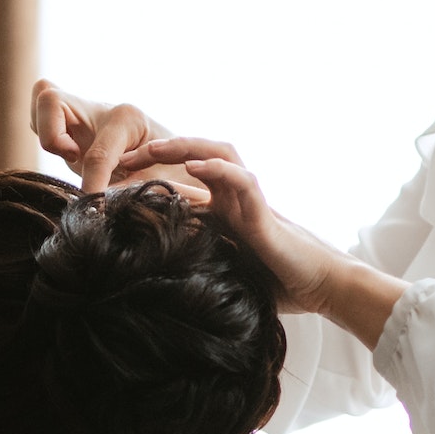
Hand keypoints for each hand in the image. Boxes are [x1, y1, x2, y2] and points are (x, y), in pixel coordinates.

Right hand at [29, 80, 208, 198]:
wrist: (176, 159)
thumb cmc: (174, 169)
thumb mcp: (162, 182)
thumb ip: (135, 192)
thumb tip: (105, 207)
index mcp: (127, 119)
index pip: (97, 153)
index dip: (92, 186)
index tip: (93, 209)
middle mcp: (100, 108)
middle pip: (50, 100)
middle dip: (51, 136)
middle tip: (74, 159)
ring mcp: (83, 111)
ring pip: (41, 101)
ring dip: (45, 131)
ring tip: (71, 155)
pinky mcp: (70, 122)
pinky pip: (40, 115)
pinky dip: (45, 133)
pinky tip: (68, 154)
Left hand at [136, 138, 406, 346]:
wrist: (320, 288)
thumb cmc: (277, 283)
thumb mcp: (224, 270)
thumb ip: (197, 262)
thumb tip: (150, 278)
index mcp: (225, 210)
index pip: (184, 181)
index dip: (151, 175)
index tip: (114, 181)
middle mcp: (237, 198)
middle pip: (199, 155)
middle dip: (162, 149)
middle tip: (124, 156)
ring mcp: (252, 201)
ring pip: (222, 153)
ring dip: (187, 145)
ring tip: (155, 147)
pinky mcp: (265, 213)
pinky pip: (243, 181)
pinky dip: (219, 169)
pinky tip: (196, 166)